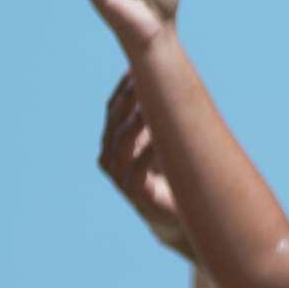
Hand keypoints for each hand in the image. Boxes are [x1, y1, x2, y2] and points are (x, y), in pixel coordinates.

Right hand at [96, 77, 188, 252]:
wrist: (177, 219)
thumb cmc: (173, 175)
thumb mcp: (165, 141)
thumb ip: (162, 116)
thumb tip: (171, 75)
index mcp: (115, 141)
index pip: (113, 109)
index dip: (124, 89)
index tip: (137, 68)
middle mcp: (111, 157)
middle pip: (114, 121)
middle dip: (127, 99)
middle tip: (141, 79)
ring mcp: (120, 176)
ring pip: (121, 142)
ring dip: (136, 121)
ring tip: (149, 104)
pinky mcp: (135, 193)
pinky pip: (137, 168)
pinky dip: (148, 150)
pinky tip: (160, 137)